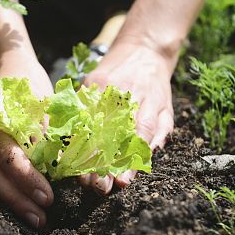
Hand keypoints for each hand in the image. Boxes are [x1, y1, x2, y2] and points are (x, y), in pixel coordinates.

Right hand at [0, 57, 53, 228]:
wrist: (9, 66)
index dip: (27, 179)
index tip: (48, 197)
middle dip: (17, 198)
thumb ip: (51, 138)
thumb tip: (67, 173)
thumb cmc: (31, 84)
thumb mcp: (46, 107)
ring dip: (12, 200)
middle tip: (42, 217)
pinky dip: (7, 191)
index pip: (8, 154)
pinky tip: (24, 205)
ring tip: (36, 218)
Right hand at [79, 42, 174, 193]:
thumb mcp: (166, 108)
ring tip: (81, 176)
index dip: (129, 161)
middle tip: (97, 187)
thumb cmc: (156, 85)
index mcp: (148, 103)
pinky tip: (68, 150)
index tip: (121, 182)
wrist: (142, 47)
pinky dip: (73, 131)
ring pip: (92, 125)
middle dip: (103, 164)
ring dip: (86, 153)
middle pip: (112, 135)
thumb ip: (160, 132)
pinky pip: (79, 110)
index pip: (138, 136)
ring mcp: (105, 88)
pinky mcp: (90, 82)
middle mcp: (126, 95)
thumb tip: (149, 156)